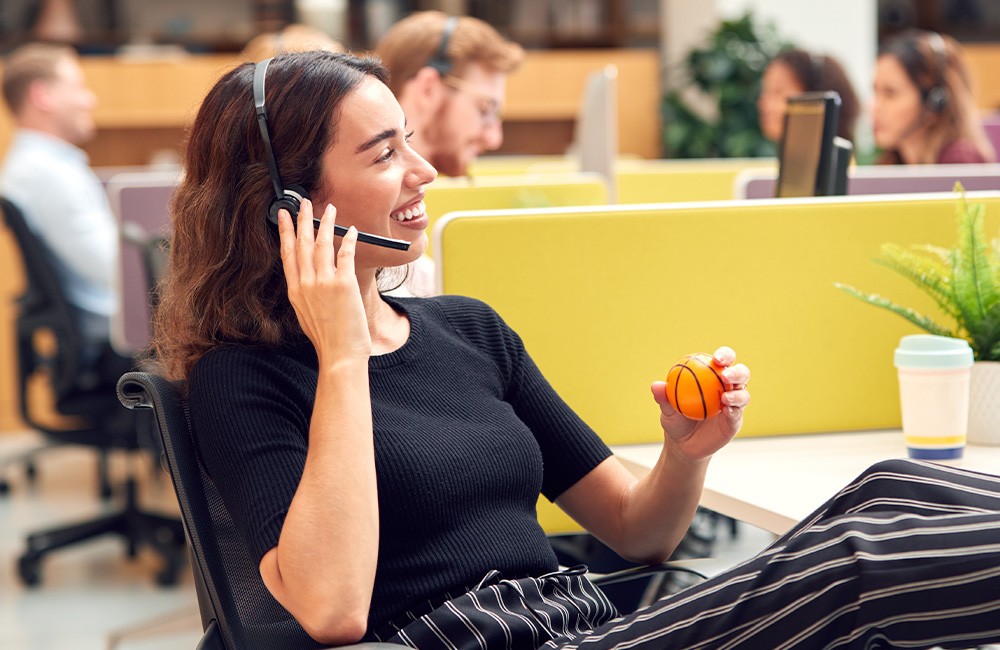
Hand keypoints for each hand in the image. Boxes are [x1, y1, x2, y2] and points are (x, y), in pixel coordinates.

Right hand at [278, 199, 371, 367]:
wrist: (340, 355)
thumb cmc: (328, 339)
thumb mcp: (306, 315)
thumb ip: (306, 295)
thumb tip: (308, 281)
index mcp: (295, 291)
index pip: (288, 254)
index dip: (285, 232)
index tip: (282, 216)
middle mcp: (306, 284)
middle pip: (302, 244)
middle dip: (302, 220)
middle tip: (302, 202)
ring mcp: (324, 283)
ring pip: (322, 244)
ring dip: (325, 224)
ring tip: (329, 209)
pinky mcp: (343, 284)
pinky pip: (345, 255)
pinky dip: (348, 240)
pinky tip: (351, 229)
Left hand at [650, 346, 749, 460]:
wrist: (683, 444)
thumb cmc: (676, 419)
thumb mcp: (667, 409)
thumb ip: (664, 397)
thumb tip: (656, 386)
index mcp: (713, 377)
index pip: (723, 361)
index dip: (725, 355)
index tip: (717, 359)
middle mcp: (727, 388)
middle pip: (741, 374)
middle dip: (737, 372)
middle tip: (725, 375)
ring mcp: (734, 405)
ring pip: (743, 394)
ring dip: (737, 394)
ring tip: (725, 397)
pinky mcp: (735, 422)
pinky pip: (737, 414)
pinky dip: (734, 411)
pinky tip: (726, 411)